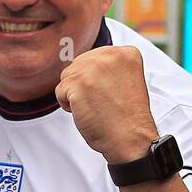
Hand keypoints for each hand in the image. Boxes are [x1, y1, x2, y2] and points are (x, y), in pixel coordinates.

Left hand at [55, 45, 158, 163]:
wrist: (130, 138)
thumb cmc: (127, 116)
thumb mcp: (126, 79)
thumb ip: (109, 67)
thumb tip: (84, 63)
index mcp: (126, 53)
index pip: (94, 57)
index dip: (97, 79)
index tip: (111, 93)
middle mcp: (110, 55)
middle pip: (78, 64)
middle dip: (84, 85)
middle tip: (103, 102)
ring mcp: (93, 68)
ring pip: (67, 77)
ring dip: (75, 94)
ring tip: (96, 106)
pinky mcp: (78, 83)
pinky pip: (60, 91)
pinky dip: (68, 105)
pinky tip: (87, 112)